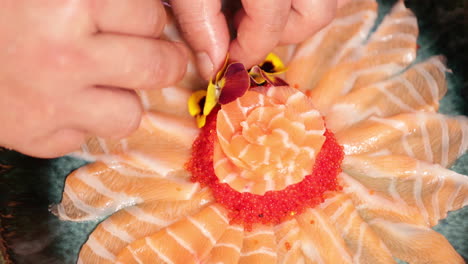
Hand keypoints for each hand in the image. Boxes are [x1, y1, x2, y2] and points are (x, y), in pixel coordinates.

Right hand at [0, 0, 187, 157]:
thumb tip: (151, 17)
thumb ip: (98, 0)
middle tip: (153, 55)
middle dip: (163, 60)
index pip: (151, 17)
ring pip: (131, 114)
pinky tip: (62, 100)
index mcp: (71, 0)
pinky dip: (81, 120)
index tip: (138, 22)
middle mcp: (65, 54)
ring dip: (125, 97)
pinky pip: (85, 137)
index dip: (148, 19)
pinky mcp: (32, 135)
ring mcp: (49, 101)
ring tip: (104, 82)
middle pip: (158, 68)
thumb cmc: (2, 9)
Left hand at [172, 0, 348, 78]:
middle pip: (315, 15)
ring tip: (253, 10)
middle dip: (279, 33)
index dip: (243, 52)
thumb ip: (200, 22)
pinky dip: (296, 3)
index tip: (222, 62)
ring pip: (324, 2)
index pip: (269, 27)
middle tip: (244, 31)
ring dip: (291, 17)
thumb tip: (213, 67)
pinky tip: (264, 0)